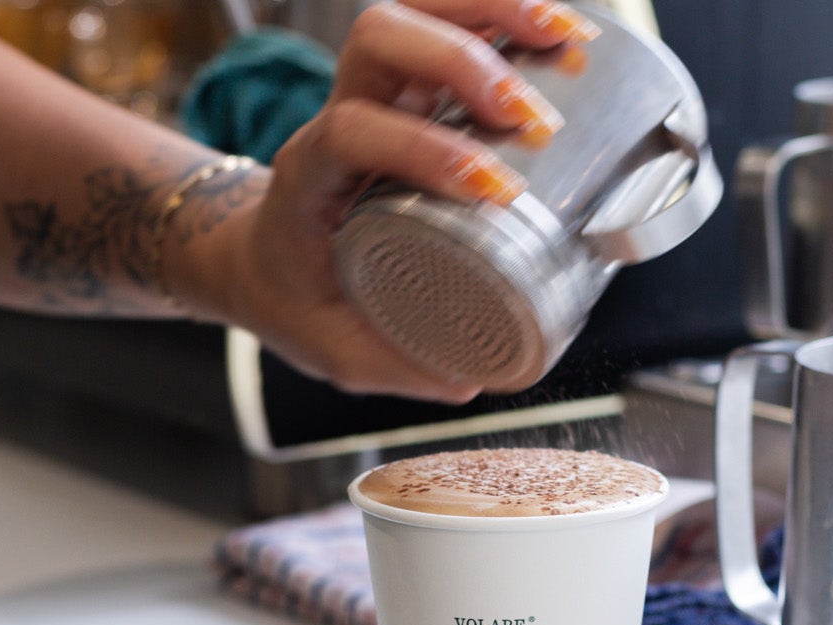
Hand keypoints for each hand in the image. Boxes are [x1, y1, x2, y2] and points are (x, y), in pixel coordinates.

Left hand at [192, 0, 600, 400]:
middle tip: (533, 118)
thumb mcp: (329, 347)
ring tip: (566, 41)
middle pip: (380, 37)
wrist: (266, 254)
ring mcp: (377, 89)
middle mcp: (339, 112)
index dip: (421, 148)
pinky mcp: (413, 85)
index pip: (352, 130)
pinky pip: (451, 21)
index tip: (492, 189)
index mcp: (309, 173)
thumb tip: (467, 379)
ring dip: (491, 10)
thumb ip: (390, 365)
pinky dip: (505, 12)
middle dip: (462, 61)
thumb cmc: (298, 297)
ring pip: (416, 8)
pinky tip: (563, 29)